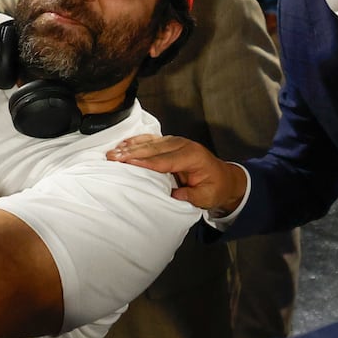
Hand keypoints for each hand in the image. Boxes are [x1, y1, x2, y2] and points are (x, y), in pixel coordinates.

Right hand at [106, 134, 248, 216]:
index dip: (145, 162)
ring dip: (130, 147)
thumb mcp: (206, 197)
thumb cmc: (215, 187)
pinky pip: (152, 140)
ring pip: (150, 142)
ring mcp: (177, 142)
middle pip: (154, 149)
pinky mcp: (171, 143)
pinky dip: (137, 141)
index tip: (127, 163)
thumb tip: (172, 194)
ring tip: (113, 151)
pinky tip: (124, 143)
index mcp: (192, 157)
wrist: (224, 177)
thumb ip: (189, 195)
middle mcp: (183, 145)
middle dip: (132, 153)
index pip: (164, 160)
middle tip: (113, 157)